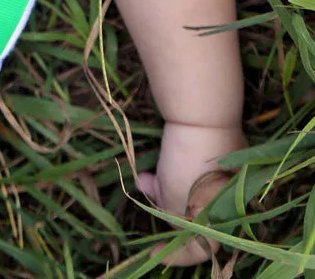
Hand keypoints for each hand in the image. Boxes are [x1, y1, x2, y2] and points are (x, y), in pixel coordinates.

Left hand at [137, 120, 245, 265]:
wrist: (204, 119)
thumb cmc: (188, 168)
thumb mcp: (173, 199)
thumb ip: (168, 211)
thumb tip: (157, 199)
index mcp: (223, 222)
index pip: (198, 251)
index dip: (174, 256)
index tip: (153, 253)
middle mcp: (230, 204)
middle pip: (194, 219)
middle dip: (165, 210)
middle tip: (147, 196)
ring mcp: (228, 178)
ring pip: (192, 195)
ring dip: (165, 189)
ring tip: (144, 179)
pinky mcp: (222, 156)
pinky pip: (197, 175)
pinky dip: (175, 174)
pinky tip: (153, 166)